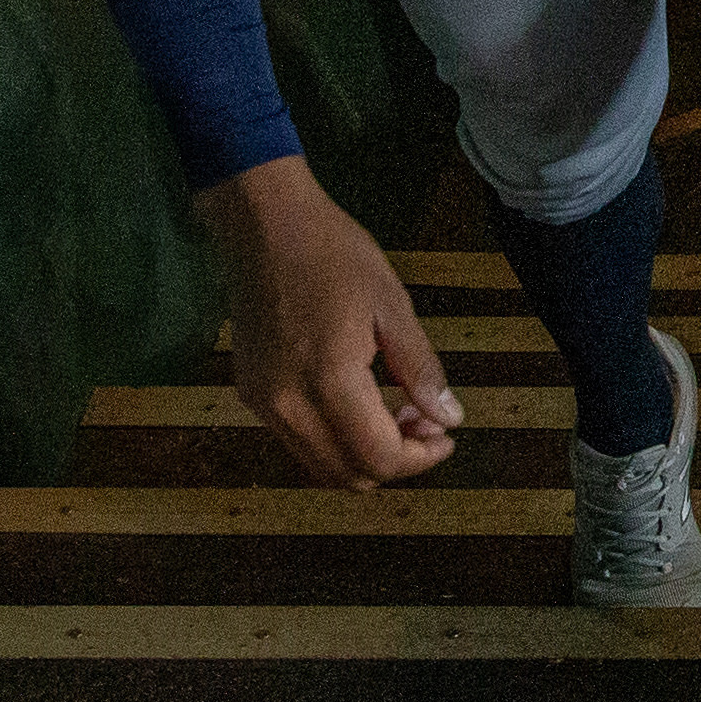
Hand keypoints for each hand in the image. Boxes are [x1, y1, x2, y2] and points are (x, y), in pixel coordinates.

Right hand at [200, 156, 460, 488]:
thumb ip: (421, 369)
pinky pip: (299, 441)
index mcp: (328, 382)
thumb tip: (450, 419)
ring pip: (321, 465)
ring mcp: (262, 405)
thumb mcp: (392, 305)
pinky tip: (359, 400)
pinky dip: (335, 439)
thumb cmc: (335, 254)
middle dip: (395, 461)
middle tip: (426, 422)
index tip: (446, 434)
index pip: (378, 458)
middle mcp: (287, 407)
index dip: (421, 459)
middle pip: (347, 475)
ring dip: (364, 454)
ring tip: (397, 411)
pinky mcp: (250, 395)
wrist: (264, 226)